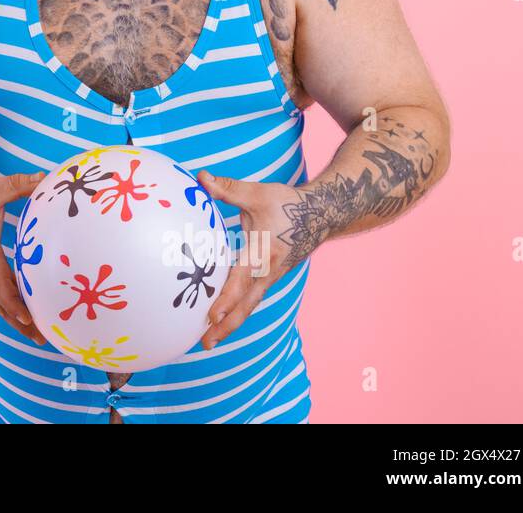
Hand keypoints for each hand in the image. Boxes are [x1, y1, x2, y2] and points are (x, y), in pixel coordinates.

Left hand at [195, 171, 320, 350]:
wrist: (322, 214)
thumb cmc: (287, 203)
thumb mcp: (257, 193)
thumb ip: (227, 189)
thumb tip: (200, 178)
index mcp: (262, 252)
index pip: (241, 280)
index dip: (226, 299)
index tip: (211, 316)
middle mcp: (268, 270)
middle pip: (246, 305)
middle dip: (226, 326)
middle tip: (205, 344)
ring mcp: (272, 276)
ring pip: (250, 304)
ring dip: (231, 322)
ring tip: (209, 340)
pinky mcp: (273, 276)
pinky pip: (254, 298)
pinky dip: (239, 310)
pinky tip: (225, 319)